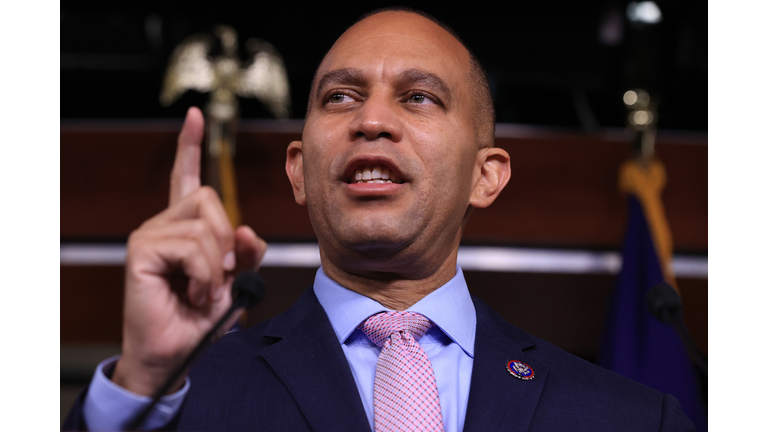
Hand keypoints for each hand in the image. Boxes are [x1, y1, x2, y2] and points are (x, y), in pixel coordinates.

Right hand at [112, 107, 267, 395]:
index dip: (190, 147)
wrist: (177, 350)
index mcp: (184, 228)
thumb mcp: (237, 282)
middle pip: (209, 198)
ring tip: (203, 289)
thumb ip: (245, 253)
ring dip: (216, 265)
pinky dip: (204, 273)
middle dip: (227, 239)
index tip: (196, 116)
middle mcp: (164, 224)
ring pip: (205, 224)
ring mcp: (150, 234)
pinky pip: (192, 245)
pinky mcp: (142, 249)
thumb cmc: (200, 318)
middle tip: (220, 274)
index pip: (186, 178)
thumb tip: (246, 230)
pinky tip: (192, 291)